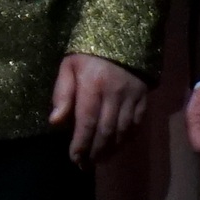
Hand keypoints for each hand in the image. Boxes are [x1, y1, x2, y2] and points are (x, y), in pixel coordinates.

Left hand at [49, 52, 148, 166]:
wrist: (122, 35)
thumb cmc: (88, 52)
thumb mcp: (69, 66)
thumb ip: (62, 93)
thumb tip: (55, 122)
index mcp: (92, 85)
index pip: (87, 122)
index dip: (81, 144)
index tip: (74, 158)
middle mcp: (114, 94)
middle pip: (105, 132)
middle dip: (94, 152)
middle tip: (84, 165)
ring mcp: (132, 98)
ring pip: (122, 132)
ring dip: (110, 150)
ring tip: (98, 161)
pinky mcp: (144, 99)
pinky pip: (136, 126)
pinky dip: (126, 140)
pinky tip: (116, 148)